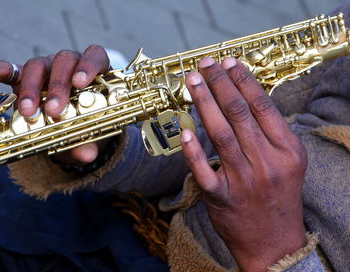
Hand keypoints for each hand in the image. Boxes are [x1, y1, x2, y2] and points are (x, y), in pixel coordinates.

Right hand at [0, 45, 109, 163]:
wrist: (70, 129)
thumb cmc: (85, 125)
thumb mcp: (89, 135)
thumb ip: (90, 142)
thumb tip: (88, 154)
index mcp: (94, 73)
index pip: (94, 57)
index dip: (88, 66)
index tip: (80, 83)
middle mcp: (70, 66)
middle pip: (64, 61)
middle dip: (58, 86)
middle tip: (54, 111)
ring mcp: (47, 70)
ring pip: (38, 66)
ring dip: (32, 88)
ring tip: (28, 111)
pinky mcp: (24, 78)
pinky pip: (8, 70)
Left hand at [181, 57, 306, 271]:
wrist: (274, 243)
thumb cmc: (279, 196)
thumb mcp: (288, 161)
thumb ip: (270, 132)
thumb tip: (245, 98)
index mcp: (287, 149)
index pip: (262, 105)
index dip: (242, 80)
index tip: (228, 62)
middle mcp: (267, 162)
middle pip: (239, 113)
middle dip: (219, 84)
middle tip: (204, 65)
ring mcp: (244, 180)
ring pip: (221, 134)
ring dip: (204, 104)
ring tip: (192, 83)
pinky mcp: (222, 198)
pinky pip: (204, 171)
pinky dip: (193, 151)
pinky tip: (184, 130)